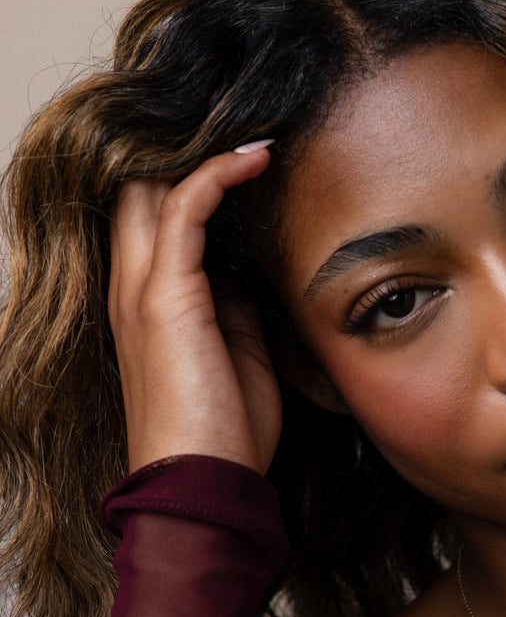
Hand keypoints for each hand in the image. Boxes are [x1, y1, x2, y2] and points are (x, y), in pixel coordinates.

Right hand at [109, 145, 281, 473]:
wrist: (206, 482)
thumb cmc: (227, 430)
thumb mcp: (238, 356)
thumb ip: (236, 310)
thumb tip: (251, 277)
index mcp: (150, 304)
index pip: (154, 217)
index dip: (195, 180)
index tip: (253, 160)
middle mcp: (133, 287)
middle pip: (141, 190)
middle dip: (191, 155)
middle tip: (254, 134)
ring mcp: (142, 289)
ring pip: (154, 187)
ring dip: (208, 154)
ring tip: (261, 135)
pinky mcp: (165, 296)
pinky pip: (185, 208)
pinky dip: (219, 175)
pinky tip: (258, 158)